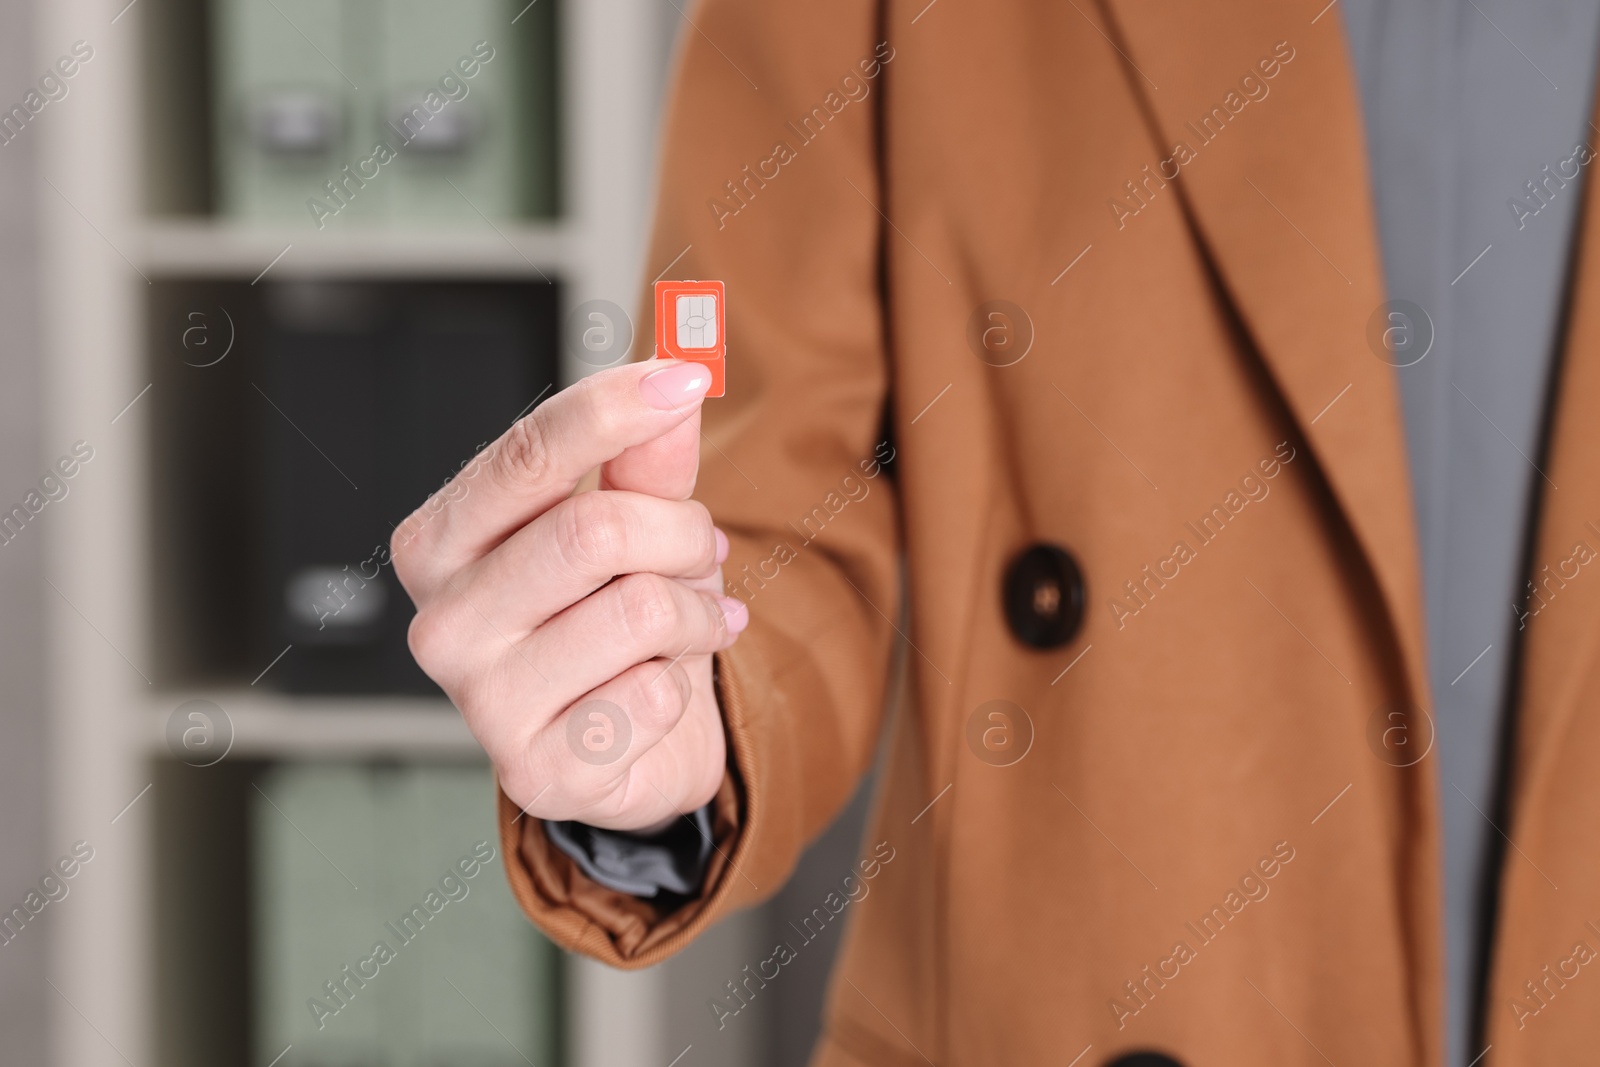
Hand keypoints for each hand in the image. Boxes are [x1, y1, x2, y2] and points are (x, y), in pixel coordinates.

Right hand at [391, 360, 745, 831]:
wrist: (629, 744)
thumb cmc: (614, 621)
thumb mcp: (634, 526)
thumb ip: (646, 459)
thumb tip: (675, 377)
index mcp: (440, 544)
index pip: (526, 455)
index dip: (614, 408)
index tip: (687, 377)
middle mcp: (440, 623)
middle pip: (594, 530)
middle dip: (679, 533)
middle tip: (700, 552)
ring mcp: (482, 706)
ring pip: (639, 610)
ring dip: (696, 613)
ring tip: (690, 625)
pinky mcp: (538, 773)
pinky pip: (654, 695)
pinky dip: (685, 685)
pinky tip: (663, 692)